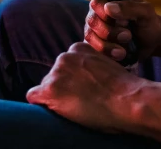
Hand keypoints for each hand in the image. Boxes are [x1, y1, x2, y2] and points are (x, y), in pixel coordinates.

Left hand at [26, 42, 141, 132]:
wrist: (128, 100)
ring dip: (54, 97)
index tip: (83, 89)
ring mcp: (56, 73)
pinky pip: (33, 97)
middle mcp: (64, 57)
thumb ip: (92, 65)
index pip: (65, 64)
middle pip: (53, 75)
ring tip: (74, 107)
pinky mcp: (50, 90)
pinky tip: (57, 111)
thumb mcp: (108, 65)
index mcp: (78, 48)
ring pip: (44, 87)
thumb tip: (88, 77)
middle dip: (62, 87)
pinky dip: (42, 105)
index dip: (72, 79)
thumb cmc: (124, 88)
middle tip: (79, 100)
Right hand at [85, 0, 160, 61]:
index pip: (97, 3)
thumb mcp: (146, 12)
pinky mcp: (95, 44)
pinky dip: (105, 54)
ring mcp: (95, 29)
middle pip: (92, 21)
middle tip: (127, 36)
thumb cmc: (148, 22)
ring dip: (106, 45)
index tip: (123, 22)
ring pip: (90, 36)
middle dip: (109, 32)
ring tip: (123, 51)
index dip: (105, 13)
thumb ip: (130, 7)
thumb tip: (108, 8)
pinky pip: (92, 49)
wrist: (151, 42)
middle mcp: (98, 12)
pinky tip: (119, 56)